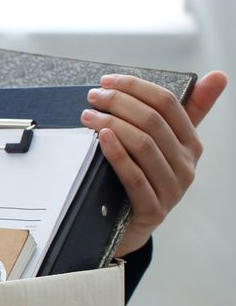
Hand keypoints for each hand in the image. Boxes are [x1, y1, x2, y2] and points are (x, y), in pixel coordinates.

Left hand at [80, 70, 226, 256]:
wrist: (127, 230)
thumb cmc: (142, 180)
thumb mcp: (162, 146)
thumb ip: (185, 113)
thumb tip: (218, 75)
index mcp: (191, 144)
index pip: (168, 104)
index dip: (137, 87)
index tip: (108, 81)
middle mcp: (187, 165)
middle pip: (153, 121)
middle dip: (119, 103)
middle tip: (92, 97)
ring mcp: (171, 189)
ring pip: (143, 145)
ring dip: (112, 124)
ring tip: (88, 116)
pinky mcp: (153, 210)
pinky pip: (134, 176)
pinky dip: (117, 154)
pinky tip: (102, 138)